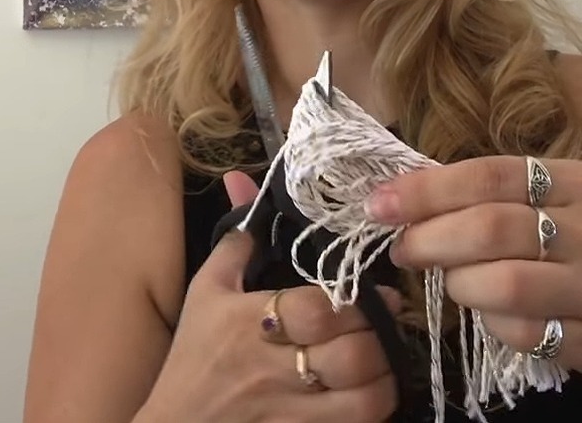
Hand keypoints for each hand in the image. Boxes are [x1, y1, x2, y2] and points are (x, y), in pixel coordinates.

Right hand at [138, 171, 401, 422]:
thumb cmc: (193, 357)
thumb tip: (242, 182)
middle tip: (387, 320)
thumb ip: (235, 243)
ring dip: (385, 372)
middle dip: (380, 334)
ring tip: (385, 355)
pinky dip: (376, 404)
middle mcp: (271, 368)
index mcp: (247, 323)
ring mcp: (289, 411)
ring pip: (363, 395)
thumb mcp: (204, 293)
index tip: (378, 292)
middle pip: (351, 353)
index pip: (319, 309)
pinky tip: (372, 387)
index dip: (358, 300)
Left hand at [366, 155, 581, 382]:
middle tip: (402, 248)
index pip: (489, 176)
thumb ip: (497, 196)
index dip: (426, 190)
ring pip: (501, 284)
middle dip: (428, 239)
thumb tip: (408, 195)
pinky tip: (492, 311)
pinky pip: (522, 332)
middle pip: (489, 229)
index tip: (380, 204)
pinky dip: (490, 322)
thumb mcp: (564, 202)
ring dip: (457, 283)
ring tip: (453, 279)